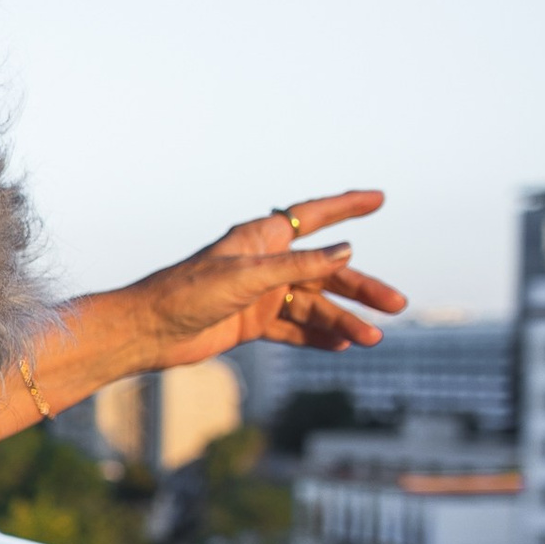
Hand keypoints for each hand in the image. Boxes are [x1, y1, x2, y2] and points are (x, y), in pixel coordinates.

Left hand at [114, 189, 406, 371]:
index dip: (346, 206)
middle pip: (325, 272)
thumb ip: (296, 266)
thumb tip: (346, 252)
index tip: (380, 198)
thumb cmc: (187, 293)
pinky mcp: (251, 323)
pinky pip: (293, 329)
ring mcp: (260, 295)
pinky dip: (317, 337)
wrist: (147, 332)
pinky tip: (342, 346)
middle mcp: (265, 263)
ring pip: (313, 305)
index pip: (313, 216)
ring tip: (372, 339)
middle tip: (397, 305)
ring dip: (342, 320)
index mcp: (261, 239)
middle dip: (361, 288)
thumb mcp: (246, 277)